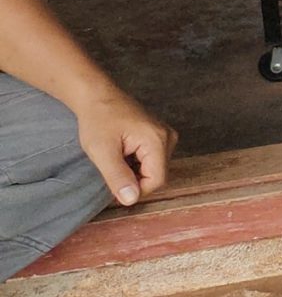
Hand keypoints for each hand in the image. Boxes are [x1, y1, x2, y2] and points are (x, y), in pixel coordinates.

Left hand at [71, 86, 175, 208]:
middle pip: (157, 175)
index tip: (112, 185)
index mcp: (157, 141)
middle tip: (111, 167)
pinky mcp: (160, 136)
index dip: (135, 190)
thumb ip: (117, 176)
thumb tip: (131, 200)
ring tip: (116, 157)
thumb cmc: (98, 120)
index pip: (156, 180)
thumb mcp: (102, 151)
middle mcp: (168, 138)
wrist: (97, 96)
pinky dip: (136, 163)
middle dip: (134, 179)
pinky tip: (122, 153)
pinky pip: (153, 160)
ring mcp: (166, 136)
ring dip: (134, 171)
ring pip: (154, 169)